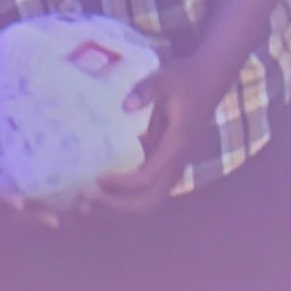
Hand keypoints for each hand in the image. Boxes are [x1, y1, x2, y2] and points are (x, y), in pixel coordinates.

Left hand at [83, 55, 227, 216]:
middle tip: (83, 199)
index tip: (97, 178)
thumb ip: (146, 90)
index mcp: (175, 147)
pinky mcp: (162, 173)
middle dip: (114, 207)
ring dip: (114, 212)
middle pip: (145, 204)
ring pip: (144, 207)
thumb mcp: (165, 78)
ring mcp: (169, 174)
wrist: (207, 85)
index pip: (148, 178)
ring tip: (83, 205)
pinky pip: (142, 199)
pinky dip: (119, 205)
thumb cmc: (183, 81)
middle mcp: (174, 168)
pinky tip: (96, 199)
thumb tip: (125, 105)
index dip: (122, 184)